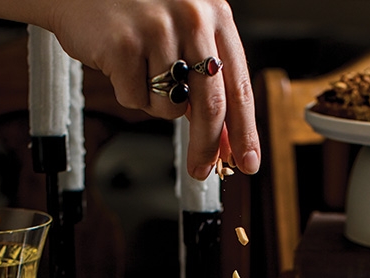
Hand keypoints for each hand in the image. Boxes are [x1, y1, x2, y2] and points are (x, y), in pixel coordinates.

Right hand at [50, 0, 260, 179]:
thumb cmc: (135, 12)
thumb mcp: (184, 36)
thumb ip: (207, 83)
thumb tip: (225, 141)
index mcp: (216, 15)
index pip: (239, 88)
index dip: (245, 132)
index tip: (248, 162)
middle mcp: (193, 17)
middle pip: (211, 106)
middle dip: (206, 147)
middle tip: (201, 170)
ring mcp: (158, 29)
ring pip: (170, 107)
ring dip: (155, 103)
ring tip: (141, 70)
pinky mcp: (123, 43)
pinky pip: (135, 100)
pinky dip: (128, 92)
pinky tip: (121, 64)